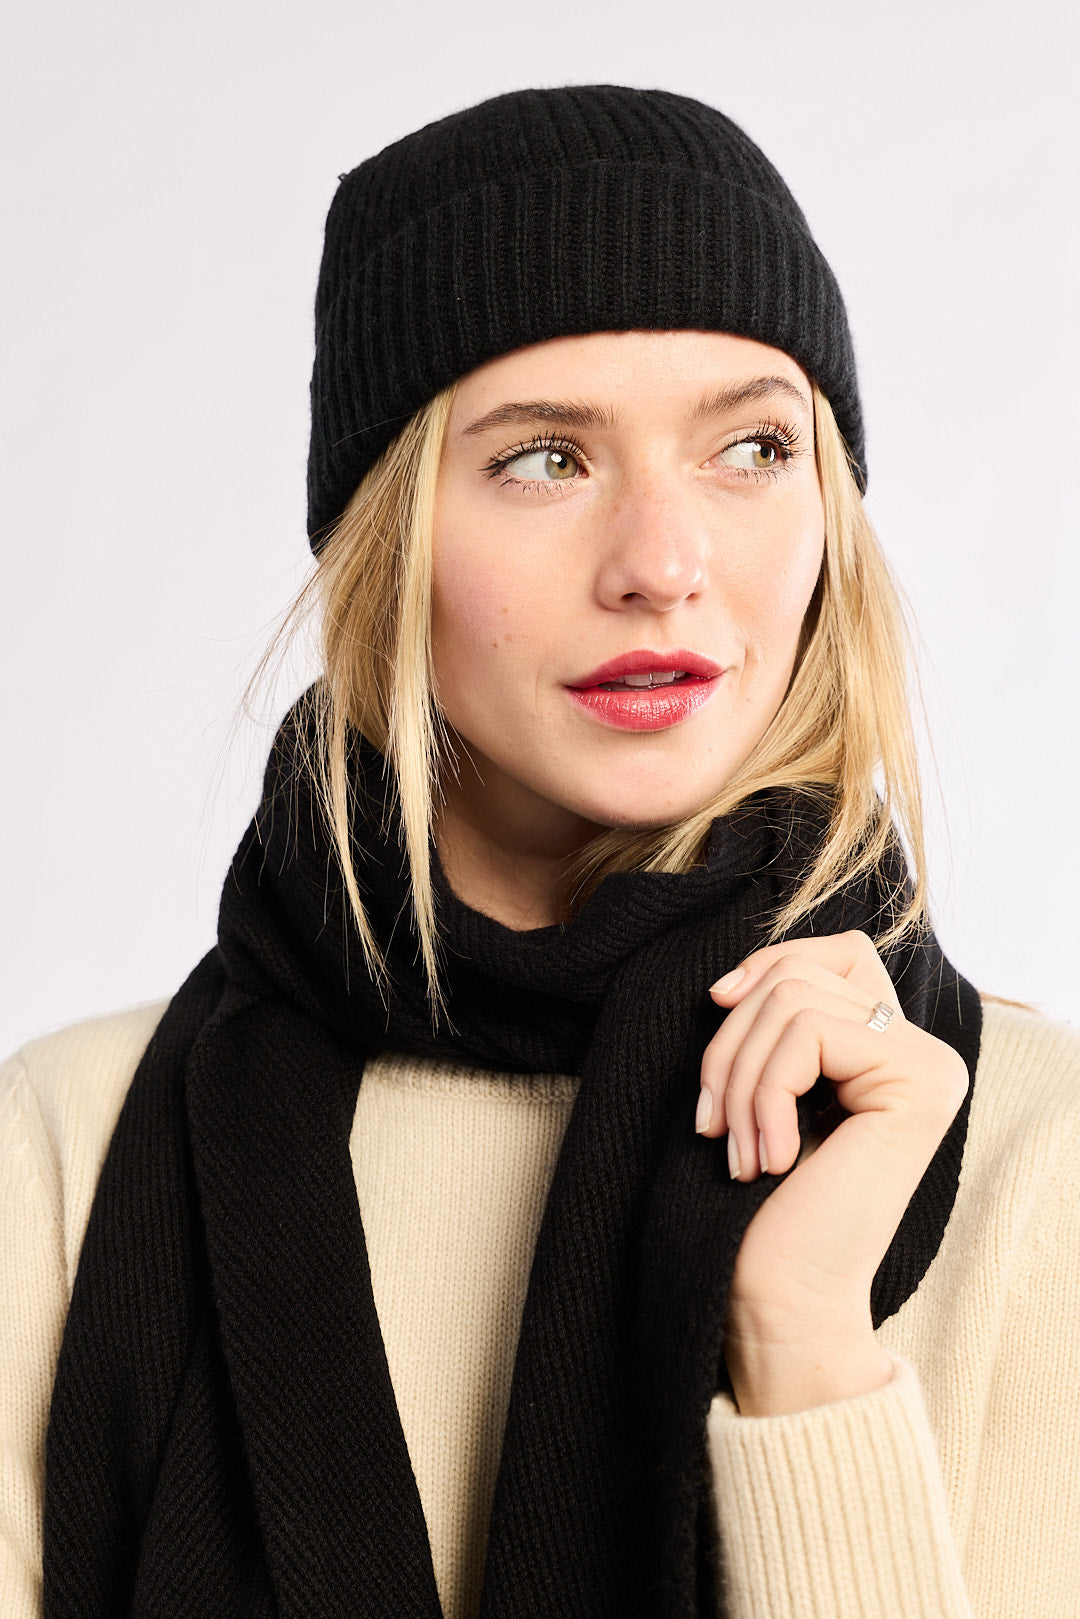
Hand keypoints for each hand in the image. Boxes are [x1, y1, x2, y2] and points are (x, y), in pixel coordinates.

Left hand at [697, 930, 969, 1412]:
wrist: (782, 1302)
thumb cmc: (760, 1207)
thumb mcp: (761, 1090)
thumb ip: (774, 1023)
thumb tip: (732, 974)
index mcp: (894, 1051)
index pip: (835, 954)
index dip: (766, 965)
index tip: (716, 1006)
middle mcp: (927, 1054)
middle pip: (802, 974)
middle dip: (731, 1041)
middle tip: (712, 1122)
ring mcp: (930, 1068)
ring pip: (795, 1002)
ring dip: (739, 1076)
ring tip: (733, 1147)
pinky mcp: (917, 1087)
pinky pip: (807, 1035)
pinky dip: (762, 1095)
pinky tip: (766, 1161)